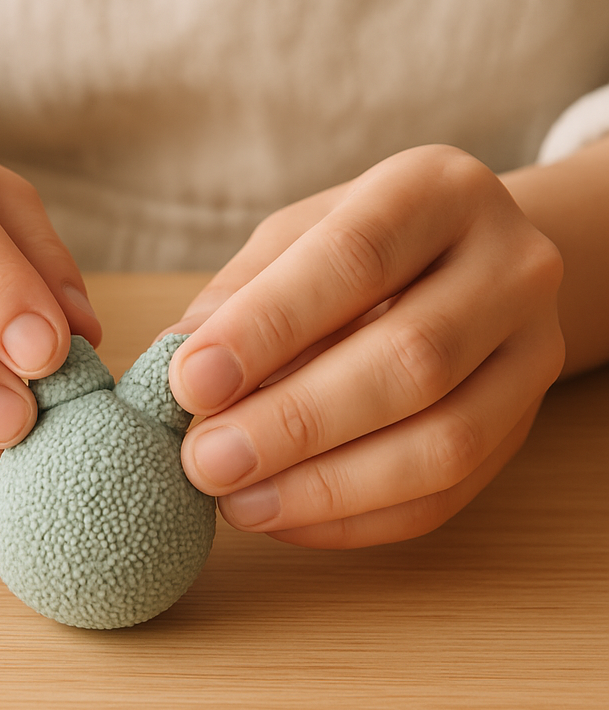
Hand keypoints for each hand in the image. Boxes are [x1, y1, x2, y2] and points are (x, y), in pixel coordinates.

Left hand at [166, 145, 564, 547]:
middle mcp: (508, 264)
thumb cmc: (360, 245)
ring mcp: (533, 349)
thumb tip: (175, 367)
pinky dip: (357, 517)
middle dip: (295, 421)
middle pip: (412, 359)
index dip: (268, 327)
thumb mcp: (295, 237)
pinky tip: (284, 516)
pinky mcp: (526, 423)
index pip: (353, 259)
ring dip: (328, 486)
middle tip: (205, 461)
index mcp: (435, 192)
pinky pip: (450, 493)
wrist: (470, 261)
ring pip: (445, 442)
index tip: (190, 383)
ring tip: (237, 502)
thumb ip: (241, 293)